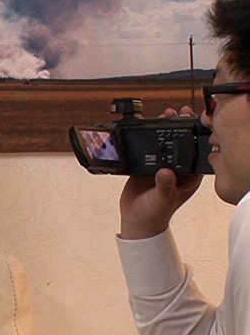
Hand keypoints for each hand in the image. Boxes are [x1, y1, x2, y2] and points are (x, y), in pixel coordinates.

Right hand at [119, 105, 201, 238]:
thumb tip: (166, 172)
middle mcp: (177, 170)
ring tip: (163, 116)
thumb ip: (165, 186)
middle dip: (180, 128)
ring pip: (164, 144)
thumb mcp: (163, 199)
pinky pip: (147, 149)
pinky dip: (146, 139)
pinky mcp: (146, 166)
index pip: (196, 153)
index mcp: (188, 177)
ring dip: (163, 130)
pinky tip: (146, 128)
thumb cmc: (155, 214)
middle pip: (180, 144)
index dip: (197, 136)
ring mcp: (161, 167)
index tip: (194, 122)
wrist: (136, 220)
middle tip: (178, 114)